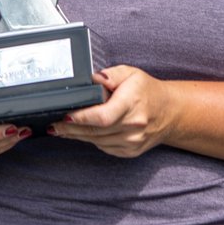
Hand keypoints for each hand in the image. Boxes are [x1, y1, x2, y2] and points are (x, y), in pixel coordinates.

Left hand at [46, 66, 175, 157]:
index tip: (65, 115)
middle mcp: (133, 125)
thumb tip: (92, 78)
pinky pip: (104, 147)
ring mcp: (132, 141)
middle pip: (95, 131)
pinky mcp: (130, 151)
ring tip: (60, 129)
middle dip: (71, 128)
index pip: (103, 116)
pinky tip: (79, 133)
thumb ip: (110, 75)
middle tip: (53, 124)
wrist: (169, 112)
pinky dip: (90, 140)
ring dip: (77, 136)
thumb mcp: (130, 73)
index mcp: (132, 103)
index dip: (82, 118)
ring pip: (97, 141)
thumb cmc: (146, 90)